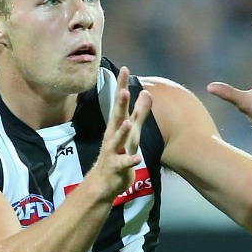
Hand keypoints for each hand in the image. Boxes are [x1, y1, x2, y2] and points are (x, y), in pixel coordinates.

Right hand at [89, 66, 151, 200]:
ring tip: (128, 123)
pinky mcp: (117, 167)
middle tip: (123, 91)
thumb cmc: (119, 153)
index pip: (120, 103)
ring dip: (122, 132)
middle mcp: (114, 136)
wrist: (104, 182)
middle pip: (116, 118)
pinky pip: (123, 163)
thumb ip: (140, 113)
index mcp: (117, 126)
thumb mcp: (132, 132)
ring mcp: (114, 151)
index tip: (124, 69)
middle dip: (120, 105)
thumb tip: (147, 92)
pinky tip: (137, 158)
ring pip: (118, 140)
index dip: (122, 86)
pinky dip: (130, 161)